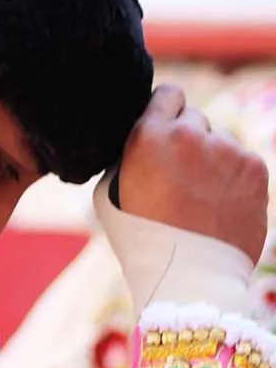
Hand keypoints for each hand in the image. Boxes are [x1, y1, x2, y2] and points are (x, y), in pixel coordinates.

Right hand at [118, 84, 268, 263]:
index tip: (163, 129)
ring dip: (212, 158)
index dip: (165, 111)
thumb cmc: (140, 236)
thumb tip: (144, 137)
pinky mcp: (255, 170)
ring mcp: (227, 151)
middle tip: (179, 172)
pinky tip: (218, 202)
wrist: (188, 274)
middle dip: (188, 138)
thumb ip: (130, 153)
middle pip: (194, 117)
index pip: (168, 93)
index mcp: (148, 135)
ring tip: (200, 195)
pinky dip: (233, 176)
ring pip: (220, 141)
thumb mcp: (113, 188)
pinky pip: (242, 161)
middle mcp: (190, 135)